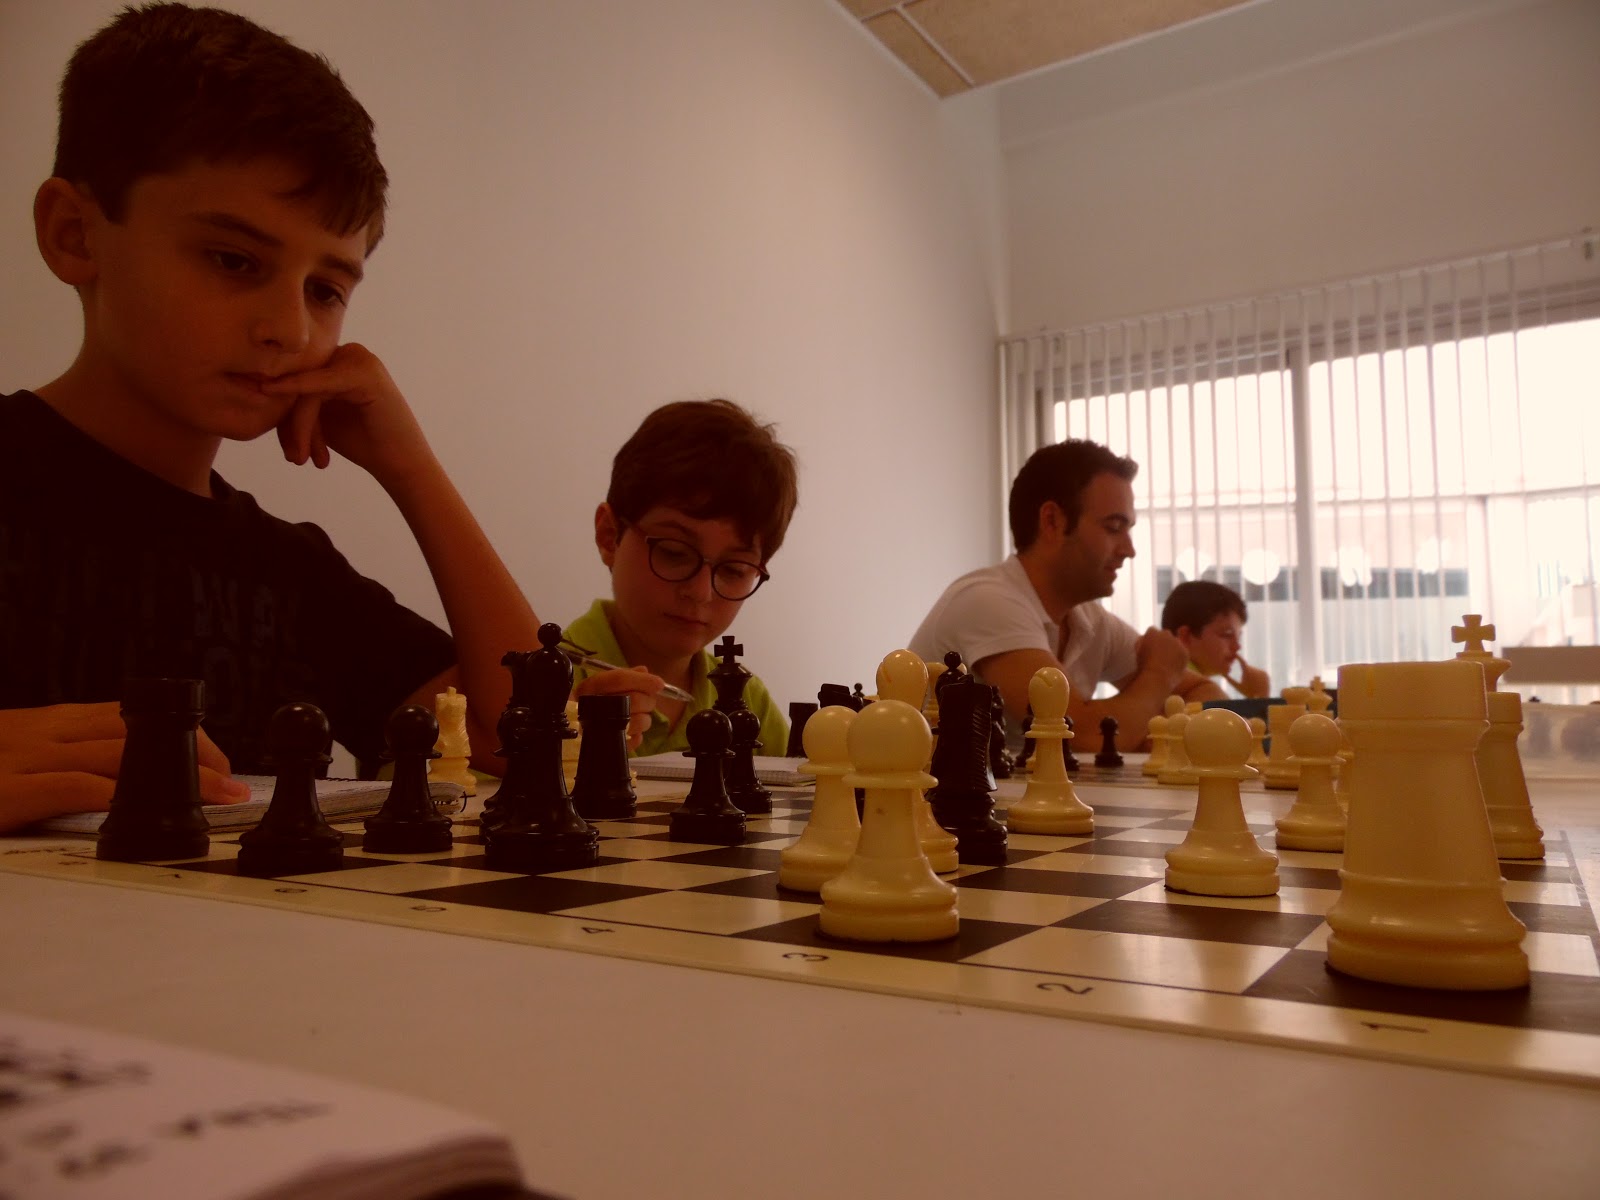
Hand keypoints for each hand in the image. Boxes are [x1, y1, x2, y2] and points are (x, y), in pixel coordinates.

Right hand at [0, 703, 249, 833]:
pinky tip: (147, 810)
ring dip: (175, 774)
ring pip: (116, 754)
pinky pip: (71, 786)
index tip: (218, 762)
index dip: (180, 734)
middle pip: (135, 731)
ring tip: (216, 795)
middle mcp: (40, 733)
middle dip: (192, 753)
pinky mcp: (3, 791)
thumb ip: (61, 765)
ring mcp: (20, 758)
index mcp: (46, 724)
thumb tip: (114, 785)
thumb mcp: (17, 762)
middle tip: (231, 783)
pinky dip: (116, 796)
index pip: (128, 717)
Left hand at [264, 343, 433, 486]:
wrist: (401, 464)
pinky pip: (319, 387)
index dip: (286, 415)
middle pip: (298, 382)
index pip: (296, 380)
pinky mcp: (364, 373)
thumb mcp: (321, 420)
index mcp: (337, 361)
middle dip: (292, 424)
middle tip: (295, 459)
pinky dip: (302, 406)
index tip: (289, 451)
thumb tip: (253, 390)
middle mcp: (349, 353)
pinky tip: (289, 424)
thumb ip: (295, 403)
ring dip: (301, 428)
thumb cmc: (364, 443)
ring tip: (304, 460)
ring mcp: (358, 359)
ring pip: (306, 389)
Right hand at [573, 669, 663, 748]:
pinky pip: (633, 741)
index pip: (619, 679)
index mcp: (592, 686)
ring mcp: (600, 728)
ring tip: (639, 716)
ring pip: (638, 720)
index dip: (642, 680)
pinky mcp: (609, 746)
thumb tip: (644, 671)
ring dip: (645, 719)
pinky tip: (633, 732)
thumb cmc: (593, 702)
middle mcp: (594, 704)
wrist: (573, 730)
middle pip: (633, 699)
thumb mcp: (604, 684)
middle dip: (648, 701)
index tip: (660, 684)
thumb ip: (624, 676)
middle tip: (648, 702)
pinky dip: (637, 736)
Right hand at [1134, 627, 1188, 687]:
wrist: (1156, 678)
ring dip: (1172, 648)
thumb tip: (1144, 637)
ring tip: (1165, 661)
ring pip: (1175, 643)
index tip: (1149, 648)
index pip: (1152, 631)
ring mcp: (1176, 642)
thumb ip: (1141, 640)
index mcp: (1152, 632)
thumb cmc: (1143, 666)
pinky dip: (1179, 657)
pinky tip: (1172, 665)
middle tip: (1158, 654)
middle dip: (1162, 641)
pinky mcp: (1185, 651)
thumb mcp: (1138, 650)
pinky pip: (1182, 652)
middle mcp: (1165, 634)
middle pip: (1165, 634)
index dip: (1151, 640)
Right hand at [1227, 657, 1271, 698]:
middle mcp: (1255, 669)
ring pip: (1254, 670)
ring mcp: (1261, 671)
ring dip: (1251, 674)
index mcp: (1247, 672)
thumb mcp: (1237, 686)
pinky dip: (1258, 676)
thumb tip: (1222, 674)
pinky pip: (1260, 672)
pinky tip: (1258, 683)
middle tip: (1245, 681)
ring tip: (1252, 684)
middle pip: (1247, 667)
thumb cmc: (1247, 693)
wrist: (1261, 698)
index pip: (1241, 661)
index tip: (1235, 654)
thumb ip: (1229, 680)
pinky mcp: (1266, 674)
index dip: (1238, 657)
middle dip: (1245, 671)